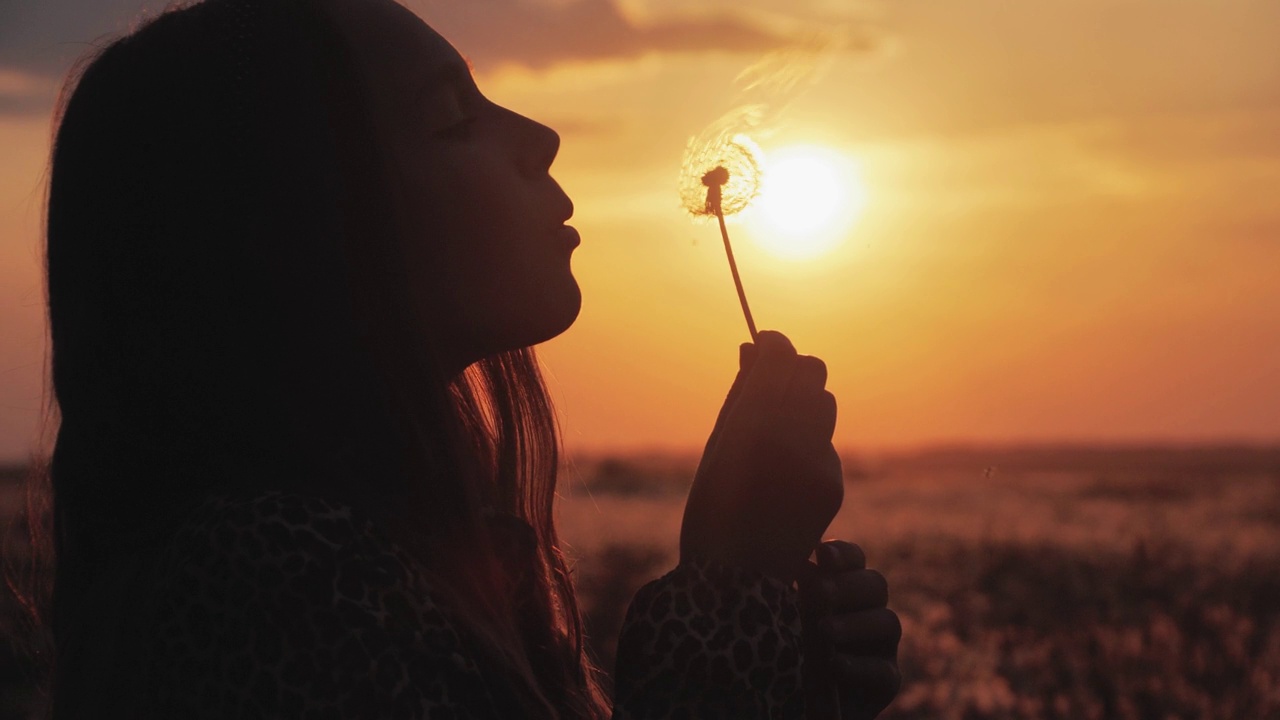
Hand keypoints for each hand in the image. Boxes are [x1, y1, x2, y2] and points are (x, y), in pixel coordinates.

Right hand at [680, 331, 843, 585]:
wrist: (737, 583)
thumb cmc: (711, 510)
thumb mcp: (714, 448)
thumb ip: (739, 396)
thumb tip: (754, 350)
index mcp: (751, 426)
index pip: (780, 356)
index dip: (773, 344)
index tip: (764, 344)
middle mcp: (791, 438)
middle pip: (812, 371)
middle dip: (793, 369)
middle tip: (772, 383)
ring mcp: (819, 462)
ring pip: (826, 403)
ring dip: (805, 403)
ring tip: (777, 428)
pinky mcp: (834, 483)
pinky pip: (827, 443)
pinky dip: (810, 444)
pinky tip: (785, 471)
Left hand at [798, 540, 901, 719]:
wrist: (798, 701)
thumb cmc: (788, 649)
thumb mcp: (788, 616)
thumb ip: (797, 591)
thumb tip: (799, 562)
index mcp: (846, 587)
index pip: (855, 561)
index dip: (843, 554)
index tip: (822, 552)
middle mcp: (869, 610)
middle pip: (875, 585)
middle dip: (847, 587)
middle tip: (819, 593)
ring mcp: (882, 646)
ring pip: (888, 622)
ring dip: (854, 624)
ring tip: (824, 631)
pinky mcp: (887, 681)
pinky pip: (883, 670)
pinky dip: (858, 666)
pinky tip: (833, 663)